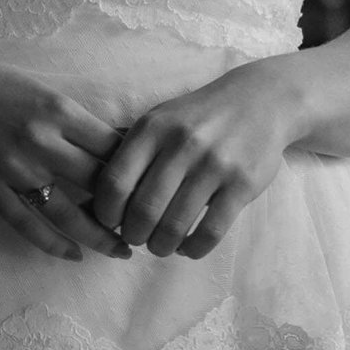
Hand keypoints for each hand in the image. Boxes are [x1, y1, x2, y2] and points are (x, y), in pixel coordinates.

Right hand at [0, 43, 127, 260]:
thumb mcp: (39, 90)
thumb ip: (74, 118)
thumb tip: (116, 143)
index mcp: (59, 111)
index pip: (115, 148)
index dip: (138, 172)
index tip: (151, 189)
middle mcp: (41, 139)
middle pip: (99, 184)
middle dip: (127, 210)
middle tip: (144, 227)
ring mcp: (13, 166)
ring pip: (68, 213)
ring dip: (99, 236)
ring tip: (120, 250)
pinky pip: (26, 224)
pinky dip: (53, 244)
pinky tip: (73, 254)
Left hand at [88, 59, 302, 257]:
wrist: (260, 100)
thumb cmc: (197, 117)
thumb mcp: (158, 119)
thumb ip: (128, 151)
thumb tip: (90, 195)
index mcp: (153, 128)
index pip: (115, 181)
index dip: (106, 212)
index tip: (109, 222)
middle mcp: (182, 144)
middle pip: (143, 209)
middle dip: (133, 234)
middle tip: (135, 238)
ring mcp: (215, 165)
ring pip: (175, 225)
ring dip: (161, 246)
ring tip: (159, 246)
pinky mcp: (243, 184)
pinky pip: (211, 231)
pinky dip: (194, 248)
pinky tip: (188, 248)